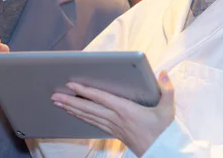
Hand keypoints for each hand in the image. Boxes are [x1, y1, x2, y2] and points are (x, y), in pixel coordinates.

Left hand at [51, 71, 174, 155]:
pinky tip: (74, 113)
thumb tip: (163, 73)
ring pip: (88, 116)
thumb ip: (167, 89)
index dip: (85, 91)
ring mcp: (113, 126)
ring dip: (72, 109)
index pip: (101, 98)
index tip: (71, 85)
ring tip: (58, 103)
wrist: (162, 152)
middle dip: (70, 101)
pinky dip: (81, 117)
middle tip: (54, 96)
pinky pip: (93, 123)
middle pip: (88, 108)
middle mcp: (116, 118)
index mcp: (126, 110)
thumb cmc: (163, 131)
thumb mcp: (168, 109)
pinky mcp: (113, 132)